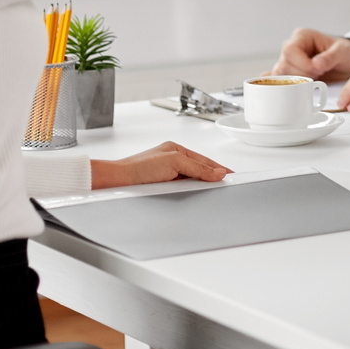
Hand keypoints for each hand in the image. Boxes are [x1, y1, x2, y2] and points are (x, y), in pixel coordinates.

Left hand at [89, 141, 231, 189]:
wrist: (118, 182)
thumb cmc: (139, 168)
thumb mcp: (174, 162)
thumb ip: (198, 167)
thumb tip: (217, 172)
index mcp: (176, 150)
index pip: (204, 160)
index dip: (218, 168)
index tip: (231, 175)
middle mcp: (172, 161)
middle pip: (199, 171)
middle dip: (211, 177)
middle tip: (225, 186)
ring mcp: (167, 175)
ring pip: (191, 181)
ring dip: (199, 187)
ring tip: (211, 192)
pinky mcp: (161, 187)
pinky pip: (182, 190)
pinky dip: (189, 194)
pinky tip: (193, 198)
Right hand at [272, 28, 349, 79]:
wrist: (348, 63)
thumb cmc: (345, 52)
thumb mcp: (343, 52)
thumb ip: (330, 57)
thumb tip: (315, 64)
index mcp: (302, 36)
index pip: (290, 50)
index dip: (302, 64)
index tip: (318, 70)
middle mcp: (292, 47)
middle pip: (283, 64)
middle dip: (302, 74)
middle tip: (320, 74)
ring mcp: (289, 61)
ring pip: (280, 75)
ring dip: (298, 81)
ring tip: (315, 77)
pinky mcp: (290, 74)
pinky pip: (280, 82)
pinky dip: (288, 86)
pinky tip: (299, 87)